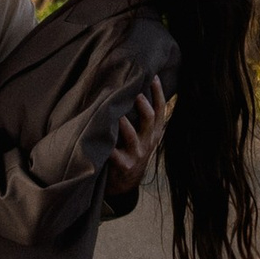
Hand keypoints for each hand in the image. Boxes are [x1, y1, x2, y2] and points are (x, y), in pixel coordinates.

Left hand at [105, 73, 171, 203]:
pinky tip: (100, 135)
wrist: (126, 182)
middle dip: (143, 105)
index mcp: (153, 131)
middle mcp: (148, 141)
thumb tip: (136, 84)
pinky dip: (108, 146)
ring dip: (124, 124)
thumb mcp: (143, 134)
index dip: (158, 93)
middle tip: (135, 92)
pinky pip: (114, 154)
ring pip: (132, 136)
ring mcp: (136, 154)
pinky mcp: (123, 165)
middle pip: (149, 119)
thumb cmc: (131, 149)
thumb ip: (141, 115)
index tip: (152, 76)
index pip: (160, 110)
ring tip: (117, 114)